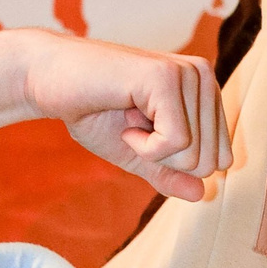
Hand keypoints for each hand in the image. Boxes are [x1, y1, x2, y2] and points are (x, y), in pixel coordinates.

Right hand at [0, 28, 230, 199]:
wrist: (47, 80)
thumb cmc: (91, 111)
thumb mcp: (137, 153)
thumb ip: (170, 173)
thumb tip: (202, 194)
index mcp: (204, 91)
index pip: (219, 159)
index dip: (174, 162)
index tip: (145, 133)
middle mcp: (203, 76)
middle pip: (209, 162)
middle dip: (163, 159)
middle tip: (132, 125)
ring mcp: (187, 73)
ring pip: (193, 157)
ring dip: (149, 150)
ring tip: (127, 117)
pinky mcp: (166, 78)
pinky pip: (175, 144)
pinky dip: (142, 145)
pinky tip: (124, 117)